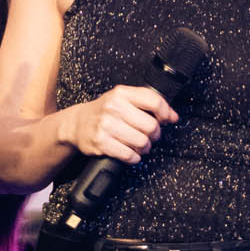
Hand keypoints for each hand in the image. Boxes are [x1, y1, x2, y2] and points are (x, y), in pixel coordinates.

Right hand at [61, 85, 177, 162]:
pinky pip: (129, 155)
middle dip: (154, 135)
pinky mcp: (101, 143)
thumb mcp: (123, 99)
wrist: (76, 124)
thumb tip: (173, 116)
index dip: (165, 113)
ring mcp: (106, 125)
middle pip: (150, 125)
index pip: (154, 101)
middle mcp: (113, 107)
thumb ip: (148, 104)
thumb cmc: (103, 112)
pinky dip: (134, 157)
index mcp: (121, 94)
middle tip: (150, 136)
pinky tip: (130, 153)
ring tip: (140, 145)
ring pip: (141, 142)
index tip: (166, 119)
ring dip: (144, 147)